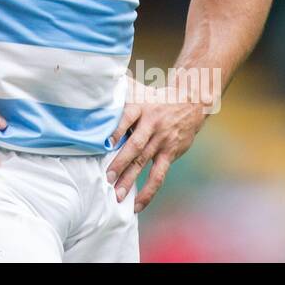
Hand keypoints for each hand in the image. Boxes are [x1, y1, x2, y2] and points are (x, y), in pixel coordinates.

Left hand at [106, 74, 209, 212]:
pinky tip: (136, 204)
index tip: (105, 142)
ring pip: (144, 162)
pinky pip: (158, 175)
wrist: (189, 102)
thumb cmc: (154, 97)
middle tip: (105, 177)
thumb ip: (118, 88)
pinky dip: (148, 191)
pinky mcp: (170, 153)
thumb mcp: (138, 89)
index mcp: (141, 107)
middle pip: (135, 145)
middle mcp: (151, 125)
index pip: (127, 117)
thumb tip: (94, 80)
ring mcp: (161, 141)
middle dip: (120, 162)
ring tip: (117, 195)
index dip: (117, 129)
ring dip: (130, 180)